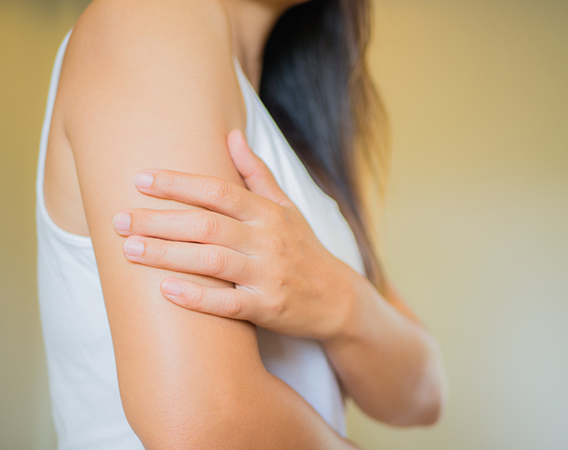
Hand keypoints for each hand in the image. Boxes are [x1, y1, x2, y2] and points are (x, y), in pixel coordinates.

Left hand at [112, 129, 360, 340]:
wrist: (337, 297)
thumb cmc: (303, 248)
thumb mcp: (286, 207)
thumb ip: (256, 173)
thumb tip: (232, 134)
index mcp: (268, 213)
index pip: (219, 191)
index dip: (179, 183)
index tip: (140, 179)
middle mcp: (268, 241)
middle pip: (207, 225)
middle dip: (159, 221)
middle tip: (119, 220)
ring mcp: (268, 276)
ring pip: (212, 262)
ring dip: (168, 255)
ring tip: (129, 250)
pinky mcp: (268, 309)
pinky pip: (229, 305)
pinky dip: (197, 298)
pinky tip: (165, 290)